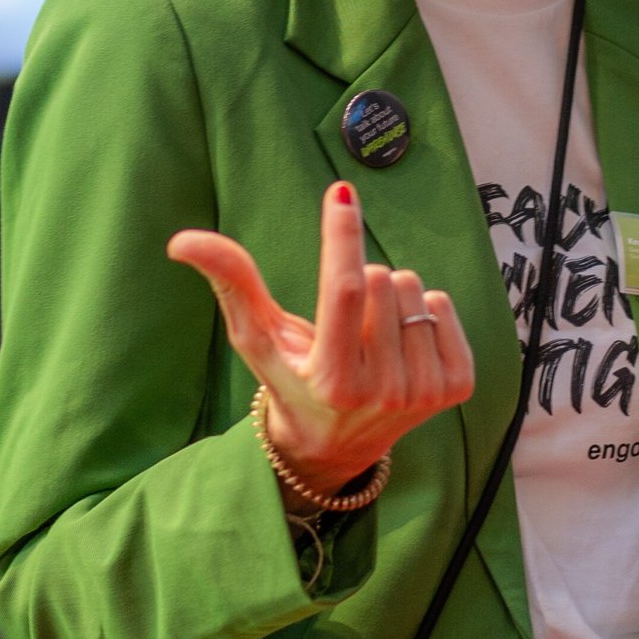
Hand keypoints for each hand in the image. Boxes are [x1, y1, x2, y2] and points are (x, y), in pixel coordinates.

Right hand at [168, 181, 473, 501]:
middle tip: (345, 322)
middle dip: (362, 280)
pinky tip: (401, 343)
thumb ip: (230, 283)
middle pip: (384, 277)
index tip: (340, 193)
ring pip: (416, 290)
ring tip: (371, 337)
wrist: (338, 444)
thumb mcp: (256, 337)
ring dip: (391, 298)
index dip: (341, 236)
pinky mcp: (456, 388)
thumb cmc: (290, 379)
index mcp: (332, 379)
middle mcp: (382, 391)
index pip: (347, 289)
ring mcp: (424, 393)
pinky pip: (444, 306)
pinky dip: (423, 311)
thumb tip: (183, 240)